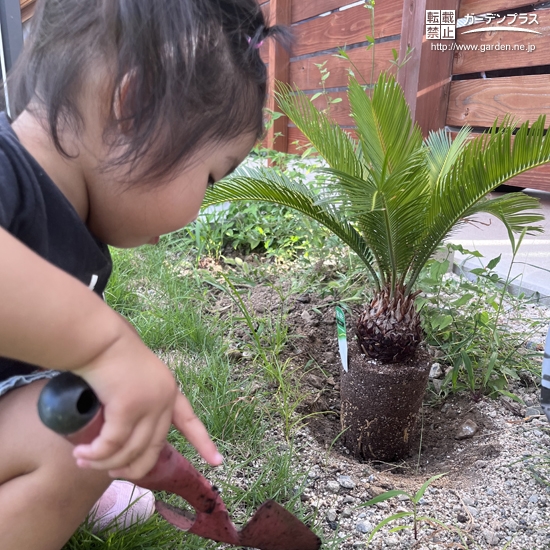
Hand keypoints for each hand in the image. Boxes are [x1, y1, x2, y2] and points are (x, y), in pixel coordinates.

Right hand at [70, 324, 221, 478]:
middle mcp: (165, 399)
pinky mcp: (129, 407)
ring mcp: (149, 404)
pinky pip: (112, 444)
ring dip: (106, 463)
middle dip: (131, 469)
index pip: (190, 420)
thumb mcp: (132, 382)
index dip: (203, 442)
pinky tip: (82, 454)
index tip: (217, 462)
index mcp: (169, 391)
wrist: (101, 339)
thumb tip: (122, 440)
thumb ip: (135, 405)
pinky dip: (96, 454)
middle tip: (109, 473)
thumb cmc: (110, 356)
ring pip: (130, 451)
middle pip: (153, 449)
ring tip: (84, 461)